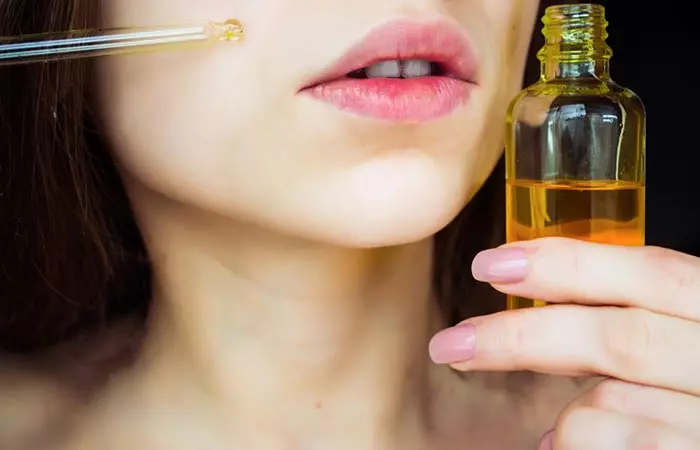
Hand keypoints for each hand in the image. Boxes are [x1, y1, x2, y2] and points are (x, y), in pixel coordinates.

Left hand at [428, 237, 699, 448]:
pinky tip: (557, 446)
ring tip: (548, 435)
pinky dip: (571, 445)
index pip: (656, 274)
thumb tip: (557, 309)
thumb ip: (645, 326)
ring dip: (566, 419)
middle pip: (620, 338)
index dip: (569, 264)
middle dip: (523, 337)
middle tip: (451, 344)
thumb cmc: (698, 392)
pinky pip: (616, 448)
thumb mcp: (689, 346)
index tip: (491, 263)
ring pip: (611, 407)